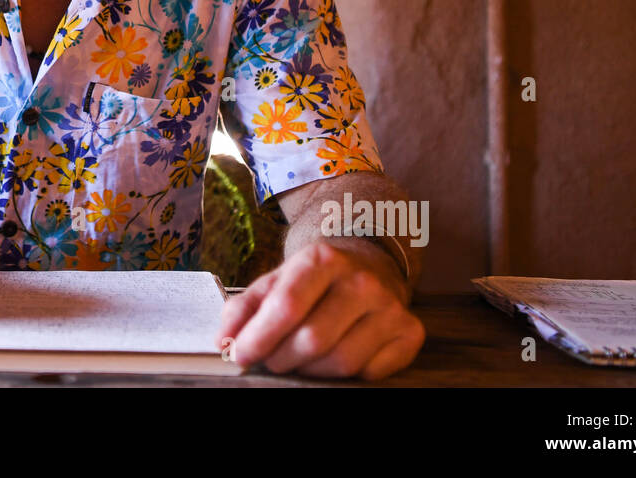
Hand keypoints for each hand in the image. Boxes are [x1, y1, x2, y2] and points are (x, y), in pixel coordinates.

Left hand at [215, 241, 424, 378]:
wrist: (370, 264)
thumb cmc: (314, 280)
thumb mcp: (276, 280)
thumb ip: (245, 307)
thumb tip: (225, 340)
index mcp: (322, 259)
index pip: (287, 306)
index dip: (258, 338)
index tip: (240, 356)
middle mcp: (361, 280)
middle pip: (312, 340)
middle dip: (282, 359)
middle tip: (271, 360)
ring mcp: (390, 307)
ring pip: (341, 362)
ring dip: (311, 370)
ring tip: (299, 360)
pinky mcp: (410, 332)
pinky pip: (371, 373)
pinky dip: (347, 375)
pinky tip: (336, 355)